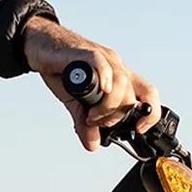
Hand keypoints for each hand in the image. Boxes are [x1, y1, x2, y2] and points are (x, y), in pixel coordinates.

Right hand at [22, 15, 162, 151]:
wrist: (41, 47)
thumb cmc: (62, 69)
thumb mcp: (76, 103)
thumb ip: (85, 124)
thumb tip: (92, 144)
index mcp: (119, 77)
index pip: (148, 94)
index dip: (150, 114)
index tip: (139, 129)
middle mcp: (116, 66)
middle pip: (131, 97)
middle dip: (114, 117)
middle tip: (94, 122)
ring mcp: (103, 58)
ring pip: (121, 84)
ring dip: (108, 106)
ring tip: (90, 115)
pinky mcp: (86, 53)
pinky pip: (102, 64)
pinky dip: (104, 79)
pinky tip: (98, 91)